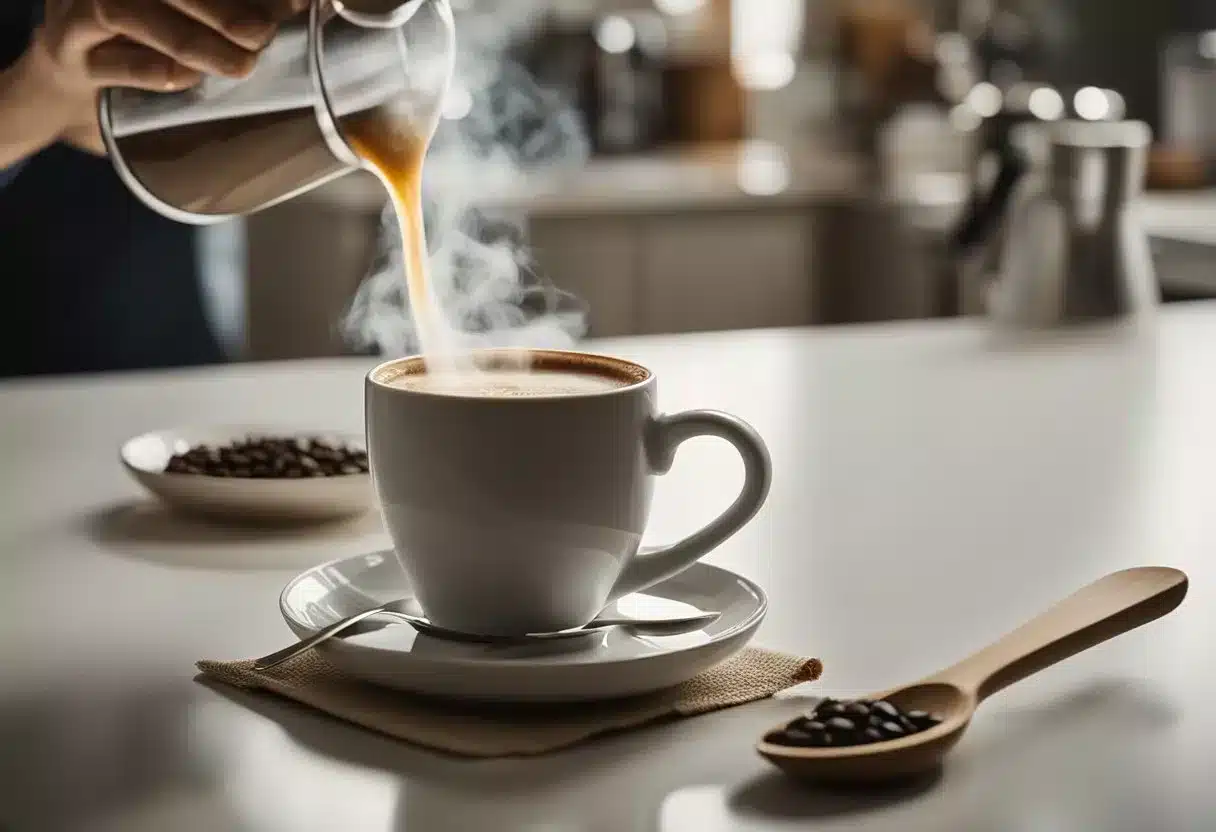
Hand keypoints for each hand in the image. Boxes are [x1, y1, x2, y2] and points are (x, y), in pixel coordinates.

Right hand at [16, 0, 307, 153]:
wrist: (62, 87)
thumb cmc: (139, 51)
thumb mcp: (184, 27)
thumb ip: (231, 21)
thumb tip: (298, 13)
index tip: (292, 5)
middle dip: (219, 7)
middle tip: (263, 33)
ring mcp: (80, 11)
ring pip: (128, 12)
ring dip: (189, 38)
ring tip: (240, 64)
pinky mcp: (65, 53)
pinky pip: (102, 59)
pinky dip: (144, 68)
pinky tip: (182, 79)